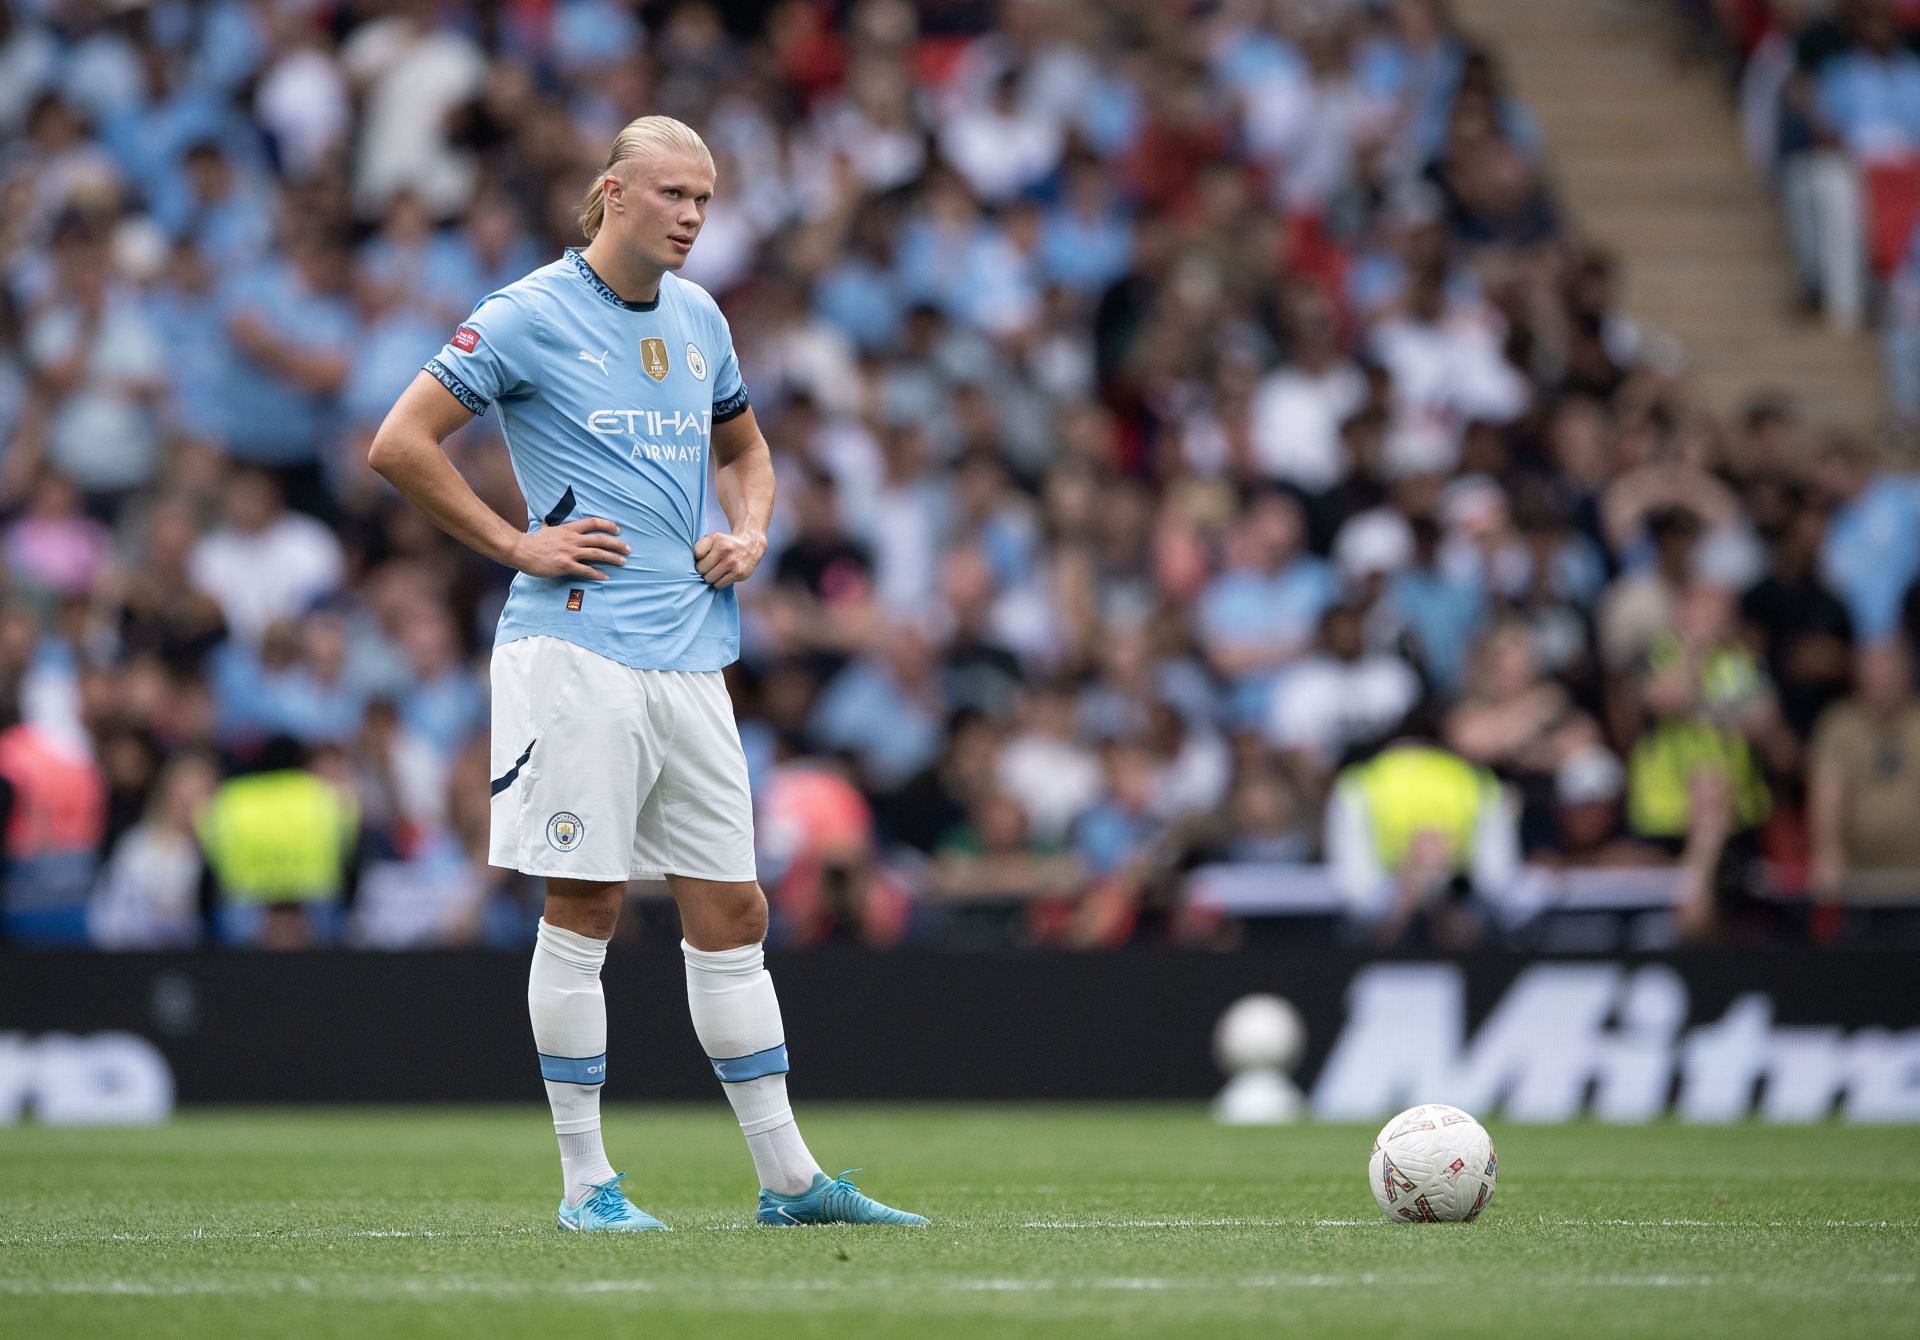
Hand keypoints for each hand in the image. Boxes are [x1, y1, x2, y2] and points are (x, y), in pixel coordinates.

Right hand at [511, 516, 627, 580]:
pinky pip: (586, 570)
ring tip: (623, 562)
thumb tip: (546, 523)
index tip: (618, 530)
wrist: (521, 550)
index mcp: (569, 529)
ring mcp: (570, 552)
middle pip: (600, 539)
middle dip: (616, 544)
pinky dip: (598, 574)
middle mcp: (572, 539)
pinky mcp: (566, 565)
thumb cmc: (532, 541)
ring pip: (597, 554)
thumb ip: (550, 527)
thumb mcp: (544, 529)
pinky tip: (606, 577)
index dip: (608, 525)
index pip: (593, 523)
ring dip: (612, 558)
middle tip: (627, 549)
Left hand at [694, 529, 764, 588]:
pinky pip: (719, 585)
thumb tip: (685, 567)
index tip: (703, 557)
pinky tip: (722, 576)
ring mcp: (732, 563)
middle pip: (701, 569)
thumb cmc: (725, 544)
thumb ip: (700, 548)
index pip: (696, 554)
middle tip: (708, 566)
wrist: (751, 545)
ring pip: (709, 579)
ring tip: (715, 571)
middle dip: (702, 570)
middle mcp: (725, 550)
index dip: (697, 558)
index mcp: (716, 539)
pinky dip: (718, 582)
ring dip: (709, 577)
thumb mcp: (713, 538)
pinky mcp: (739, 574)